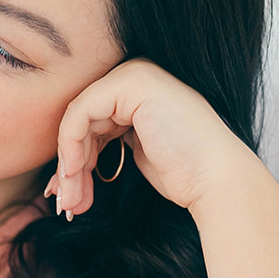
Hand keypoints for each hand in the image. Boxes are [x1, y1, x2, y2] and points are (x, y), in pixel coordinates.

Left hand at [44, 59, 263, 217]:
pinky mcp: (131, 83)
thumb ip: (103, 143)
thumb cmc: (184, 172)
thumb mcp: (136, 150)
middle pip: (81, 120)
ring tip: (71, 203)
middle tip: (66, 204)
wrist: (216, 179)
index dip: (74, 158)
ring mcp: (135, 74)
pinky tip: (74, 174)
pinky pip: (80, 114)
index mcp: (138, 87)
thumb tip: (63, 166)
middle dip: (70, 167)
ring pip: (76, 120)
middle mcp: (136, 74)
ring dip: (69, 166)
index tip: (66, 195)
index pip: (90, 120)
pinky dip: (70, 146)